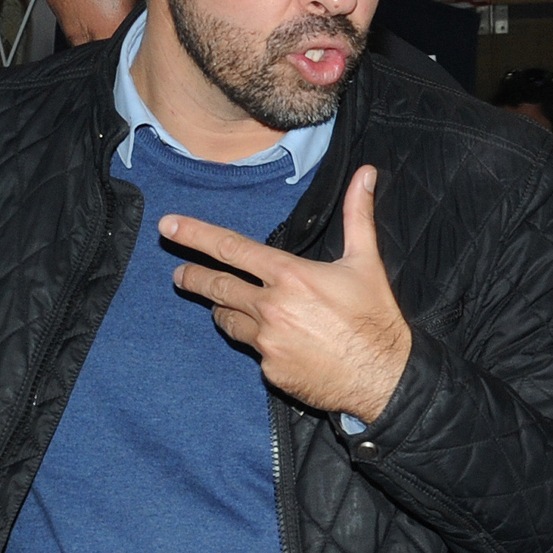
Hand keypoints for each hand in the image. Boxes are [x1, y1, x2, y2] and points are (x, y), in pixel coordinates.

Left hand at [161, 166, 410, 423]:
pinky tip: (277, 341)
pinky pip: (252, 349)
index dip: (194, 234)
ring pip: (228, 320)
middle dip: (193, 278)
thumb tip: (365, 174)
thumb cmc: (376, 319)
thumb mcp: (366, 262)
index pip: (230, 248)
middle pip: (216, 287)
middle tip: (179, 274)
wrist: (384, 378)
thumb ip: (357, 215)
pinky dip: (258, 341)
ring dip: (225, 309)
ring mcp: (266, 342)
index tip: (168, 227)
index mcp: (289, 276)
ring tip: (225, 305)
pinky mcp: (270, 370)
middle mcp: (270, 307)